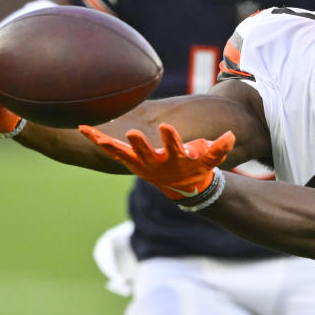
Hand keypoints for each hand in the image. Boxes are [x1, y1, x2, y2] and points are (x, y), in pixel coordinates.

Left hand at [80, 124, 234, 199]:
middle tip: (132, 134)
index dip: (171, 139)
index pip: (174, 149)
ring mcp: (140, 163)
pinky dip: (98, 141)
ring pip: (122, 153)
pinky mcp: (130, 160)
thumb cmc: (198, 167)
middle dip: (139, 144)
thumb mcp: (211, 159)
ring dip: (108, 144)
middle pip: (145, 152)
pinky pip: (111, 150)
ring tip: (92, 134)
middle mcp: (155, 162)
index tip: (167, 127)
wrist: (183, 187)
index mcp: (175, 159)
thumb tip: (230, 135)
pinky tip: (84, 129)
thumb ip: (220, 148)